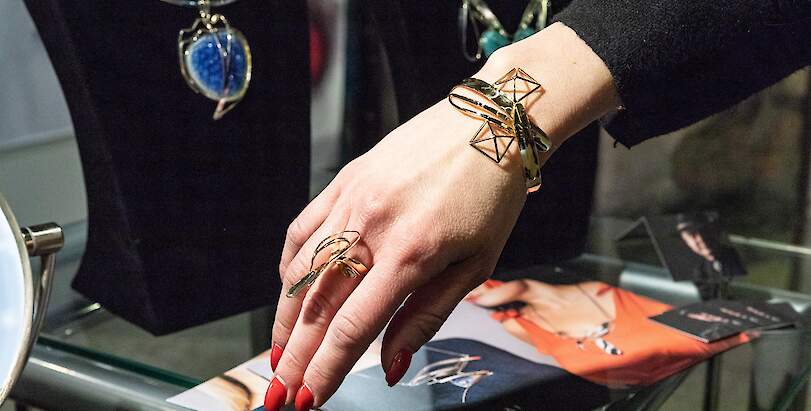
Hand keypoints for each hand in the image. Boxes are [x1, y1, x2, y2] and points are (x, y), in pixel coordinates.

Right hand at [266, 95, 527, 408]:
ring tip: (278, 354)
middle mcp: (371, 226)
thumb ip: (427, 317)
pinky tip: (289, 291)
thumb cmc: (491, 197)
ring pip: (299, 270)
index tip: (306, 400)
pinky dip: (288, 266)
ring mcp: (351, 199)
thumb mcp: (475, 265)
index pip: (353, 327)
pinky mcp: (344, 180)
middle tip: (277, 394)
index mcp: (411, 253)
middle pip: (316, 305)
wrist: (489, 125)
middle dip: (294, 358)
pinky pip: (301, 228)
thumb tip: (390, 365)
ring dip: (284, 319)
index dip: (325, 370)